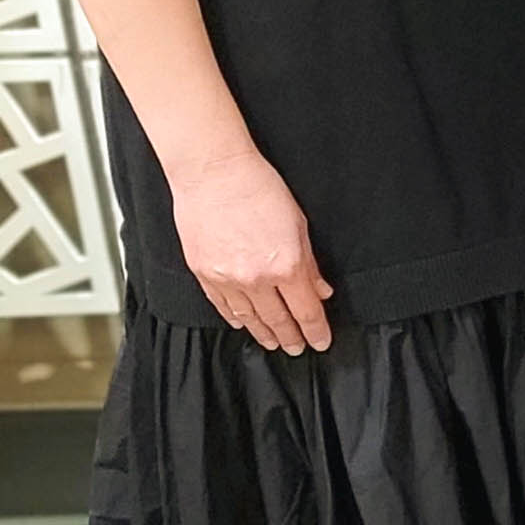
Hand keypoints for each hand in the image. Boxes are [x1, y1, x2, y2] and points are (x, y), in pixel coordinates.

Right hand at [167, 147, 333, 353]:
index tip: (321, 341)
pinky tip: (242, 324)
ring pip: (249, 318)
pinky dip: (235, 318)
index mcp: (285, 265)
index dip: (316, 329)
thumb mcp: (299, 223)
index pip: (306, 310)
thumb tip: (320, 288)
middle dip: (291, 338)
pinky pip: (222, 306)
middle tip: (299, 349)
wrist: (214, 175)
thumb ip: (310, 262)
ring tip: (274, 343)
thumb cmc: (260, 189)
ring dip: (264, 334)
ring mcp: (226, 280)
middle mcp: (255, 279)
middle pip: (278, 320)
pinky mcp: (204, 275)